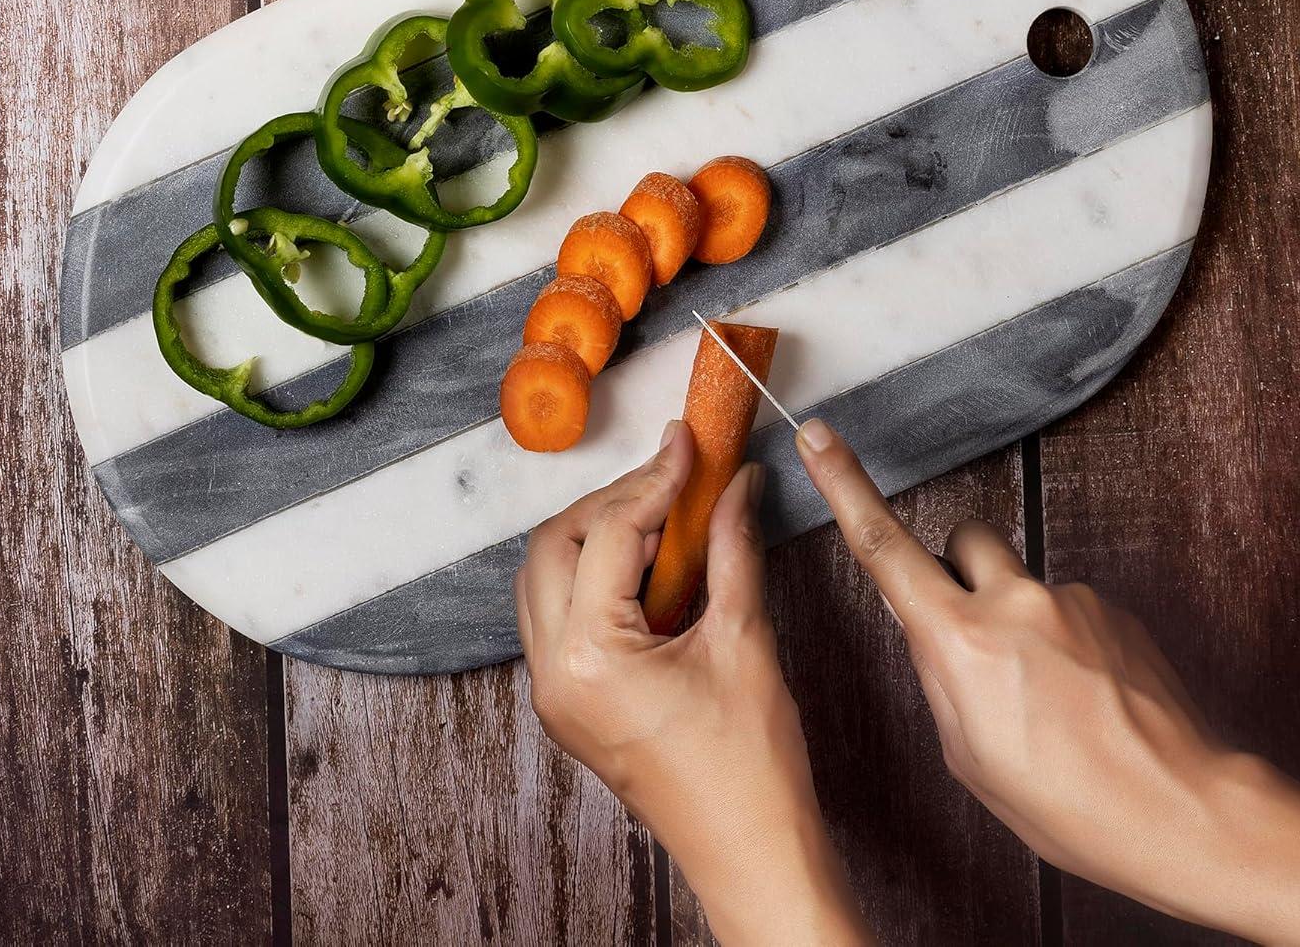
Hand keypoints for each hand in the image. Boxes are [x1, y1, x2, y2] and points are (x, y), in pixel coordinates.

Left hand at [516, 421, 871, 946]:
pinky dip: (596, 576)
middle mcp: (552, 674)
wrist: (751, 854)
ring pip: (547, 578)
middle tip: (673, 479)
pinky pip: (560, 616)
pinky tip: (650, 563)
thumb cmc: (752, 768)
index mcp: (589, 659)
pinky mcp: (569, 705)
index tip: (687, 445)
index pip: (606, 534)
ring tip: (663, 515)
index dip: (653, 480)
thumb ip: (732, 548)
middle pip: (553, 546)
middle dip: (611, 502)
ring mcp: (553, 693)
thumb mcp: (745, 641)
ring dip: (597, 535)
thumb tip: (733, 483)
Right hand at [795, 417, 1299, 945]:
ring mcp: (1069, 598)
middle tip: (978, 633)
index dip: (843, 484)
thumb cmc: (1066, 803)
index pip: (884, 546)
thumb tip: (941, 643)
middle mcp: (1012, 602)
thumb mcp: (967, 755)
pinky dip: (1069, 643)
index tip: (818, 437)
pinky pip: (1069, 607)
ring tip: (1052, 696)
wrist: (1178, 810)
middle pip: (965, 539)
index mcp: (959, 640)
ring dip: (1023, 620)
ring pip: (1022, 581)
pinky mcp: (1113, 609)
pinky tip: (1087, 698)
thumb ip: (943, 678)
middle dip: (961, 572)